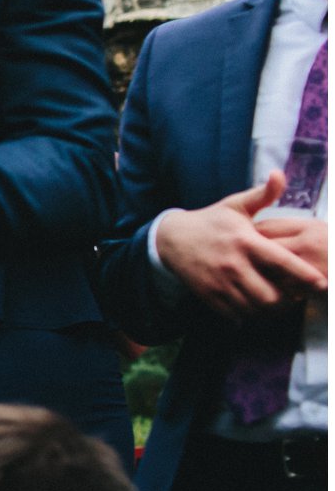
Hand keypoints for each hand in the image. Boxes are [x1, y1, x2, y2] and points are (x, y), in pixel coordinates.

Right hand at [156, 172, 327, 319]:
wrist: (171, 238)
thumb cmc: (211, 221)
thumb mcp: (236, 205)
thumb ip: (263, 194)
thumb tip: (280, 174)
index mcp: (246, 241)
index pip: (284, 263)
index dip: (306, 276)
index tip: (321, 283)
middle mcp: (233, 264)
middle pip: (272, 296)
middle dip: (289, 300)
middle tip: (297, 295)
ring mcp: (219, 282)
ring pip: (255, 309)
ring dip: (271, 310)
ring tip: (278, 302)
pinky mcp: (208, 295)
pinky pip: (236, 315)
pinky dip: (250, 315)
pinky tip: (255, 306)